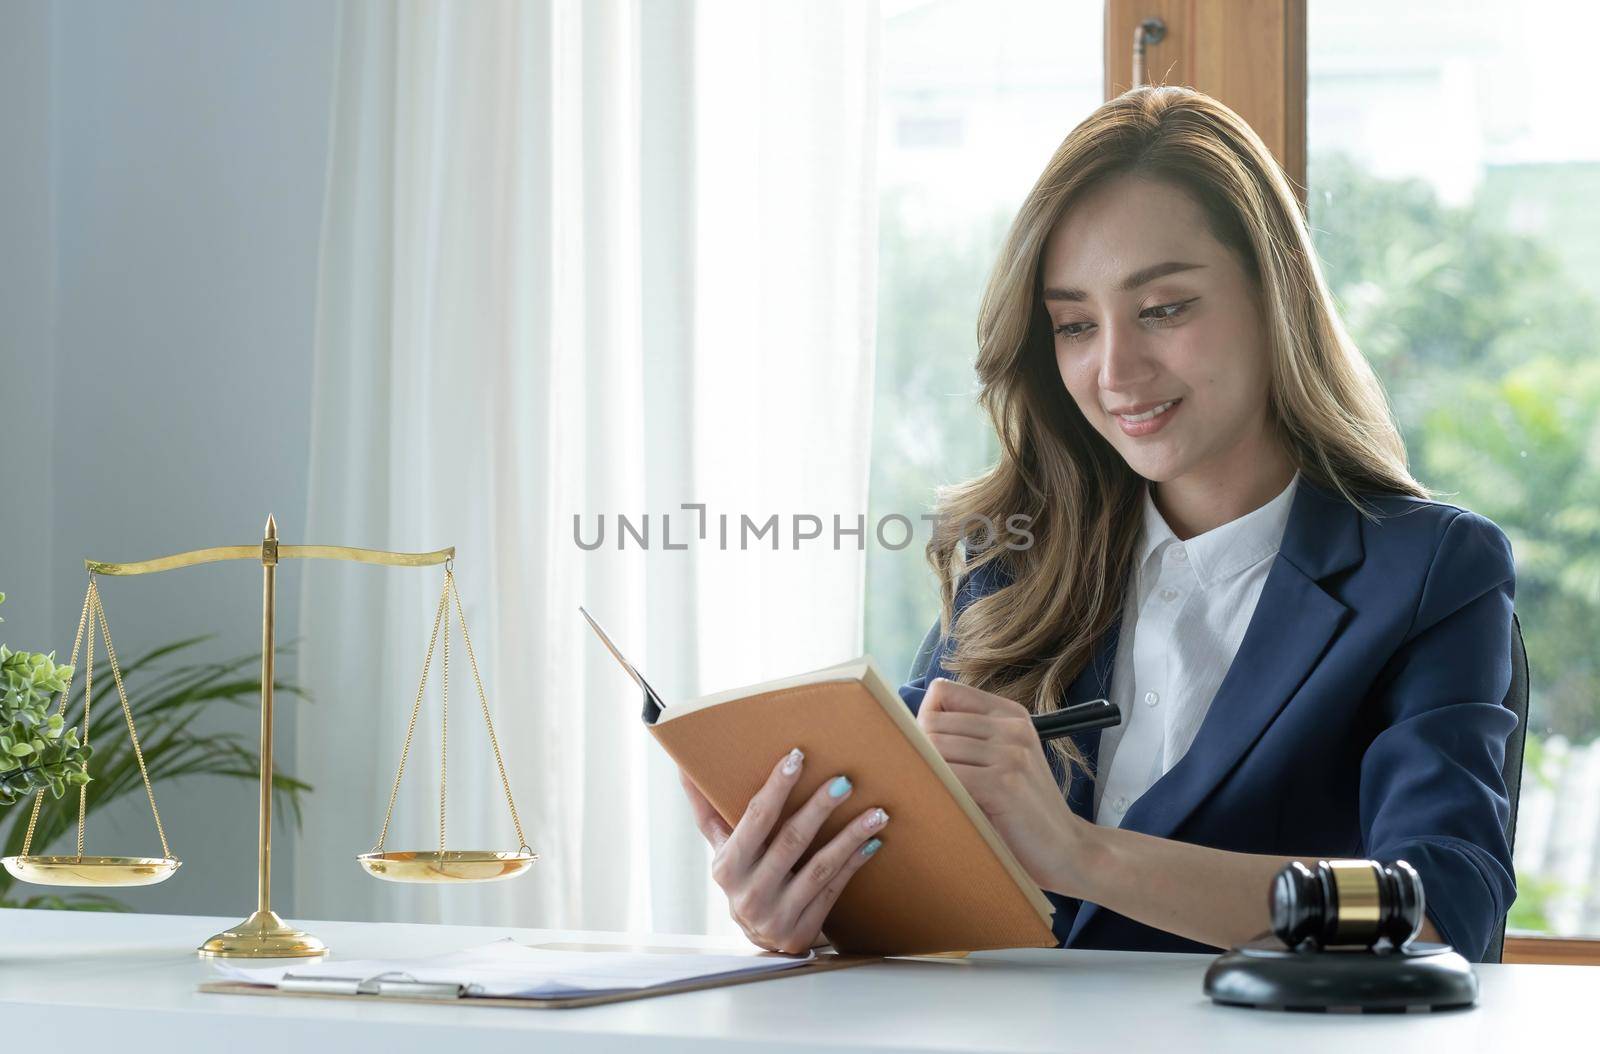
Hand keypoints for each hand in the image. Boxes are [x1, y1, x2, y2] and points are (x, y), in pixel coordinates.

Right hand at [678, 749, 889, 953]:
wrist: (758, 937)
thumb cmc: (742, 875)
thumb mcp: (721, 846)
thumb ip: (706, 810)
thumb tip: (684, 768)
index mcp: (727, 867)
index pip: (755, 819)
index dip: (776, 788)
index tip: (797, 757)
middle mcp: (749, 894)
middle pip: (791, 841)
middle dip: (819, 808)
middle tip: (844, 781)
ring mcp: (778, 916)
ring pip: (820, 867)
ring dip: (850, 837)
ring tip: (876, 813)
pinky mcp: (803, 930)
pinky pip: (834, 889)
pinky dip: (855, 862)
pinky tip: (873, 841)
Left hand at [916, 677, 1081, 890]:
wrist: (1069, 850)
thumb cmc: (1025, 811)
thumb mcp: (1004, 762)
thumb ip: (969, 740)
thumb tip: (906, 732)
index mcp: (1010, 714)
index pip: (943, 691)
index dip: (924, 718)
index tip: (927, 749)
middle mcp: (1011, 727)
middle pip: (931, 720)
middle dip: (917, 750)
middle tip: (924, 780)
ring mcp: (1010, 754)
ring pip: (934, 746)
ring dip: (924, 773)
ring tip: (931, 795)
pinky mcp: (1003, 784)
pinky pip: (948, 776)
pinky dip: (936, 790)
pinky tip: (943, 807)